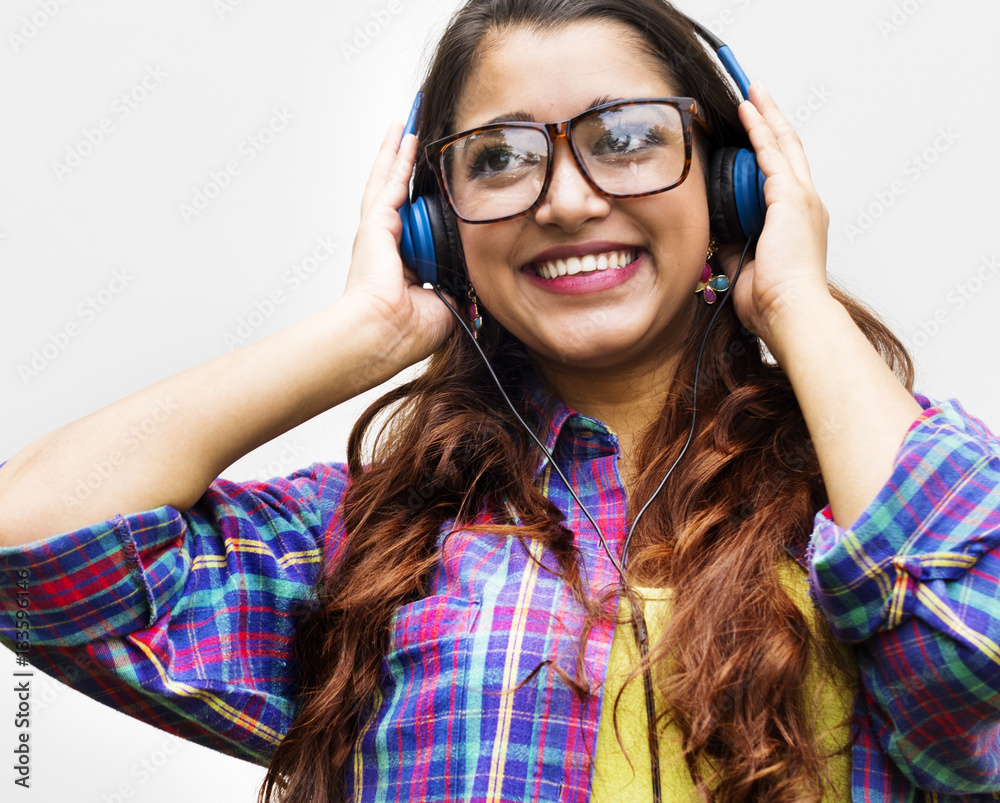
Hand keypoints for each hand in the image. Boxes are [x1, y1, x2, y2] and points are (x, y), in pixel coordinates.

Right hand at [343, 123, 455, 363]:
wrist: (383, 334)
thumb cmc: (407, 332)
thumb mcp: (447, 305)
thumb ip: (459, 286)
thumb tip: (477, 277)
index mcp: (402, 264)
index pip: (417, 224)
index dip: (426, 204)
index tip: (436, 187)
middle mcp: (387, 244)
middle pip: (398, 193)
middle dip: (406, 164)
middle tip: (415, 134)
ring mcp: (378, 231)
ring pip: (390, 179)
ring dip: (399, 149)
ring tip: (407, 120)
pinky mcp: (376, 223)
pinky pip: (390, 181)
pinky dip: (399, 154)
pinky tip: (407, 132)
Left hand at [717, 82, 832, 350]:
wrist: (790, 313)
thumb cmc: (773, 302)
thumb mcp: (747, 266)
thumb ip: (737, 244)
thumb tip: (720, 234)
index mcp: (798, 222)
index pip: (783, 174)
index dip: (770, 148)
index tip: (756, 128)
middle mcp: (807, 204)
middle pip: (789, 149)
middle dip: (772, 119)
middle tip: (757, 93)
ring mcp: (802, 198)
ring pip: (783, 143)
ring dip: (766, 115)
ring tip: (752, 91)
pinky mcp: (791, 198)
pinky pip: (772, 154)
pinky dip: (759, 129)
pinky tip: (747, 110)